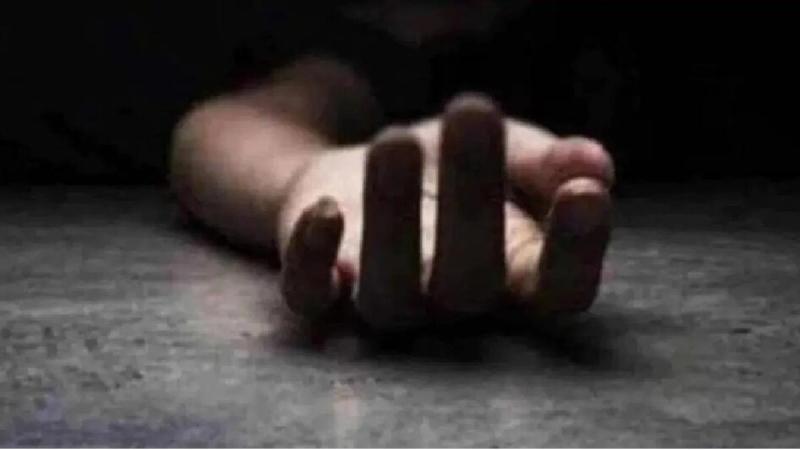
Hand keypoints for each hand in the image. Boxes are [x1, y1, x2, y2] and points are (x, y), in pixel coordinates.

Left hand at [277, 93, 613, 329]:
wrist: (375, 172)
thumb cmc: (456, 171)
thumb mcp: (508, 153)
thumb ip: (549, 163)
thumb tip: (594, 166)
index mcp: (513, 276)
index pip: (558, 290)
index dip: (576, 253)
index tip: (586, 194)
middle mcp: (452, 303)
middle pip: (469, 283)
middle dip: (473, 200)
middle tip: (474, 112)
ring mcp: (386, 301)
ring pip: (389, 293)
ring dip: (392, 219)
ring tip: (396, 143)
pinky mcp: (323, 288)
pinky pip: (311, 295)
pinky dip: (313, 260)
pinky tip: (326, 210)